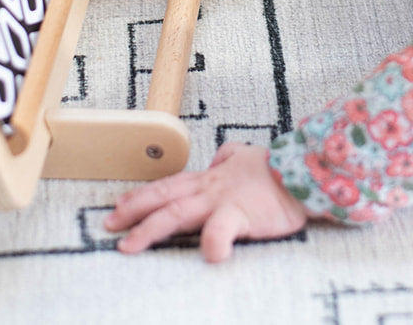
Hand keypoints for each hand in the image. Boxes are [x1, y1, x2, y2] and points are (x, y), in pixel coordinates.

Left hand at [104, 143, 308, 261]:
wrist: (304, 171)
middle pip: (163, 198)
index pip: (168, 185)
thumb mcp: (247, 155)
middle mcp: (209, 188)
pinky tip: (208, 258)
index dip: (142, 195)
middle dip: (133, 211)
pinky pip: (221, 230)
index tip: (119, 204)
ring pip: (177, 214)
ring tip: (129, 246)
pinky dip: (212, 243)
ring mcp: (222, 200)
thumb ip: (229, 156)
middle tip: (109, 224)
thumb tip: (219, 158)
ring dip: (150, 229)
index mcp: (210, 178)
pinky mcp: (241, 214)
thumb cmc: (277, 170)